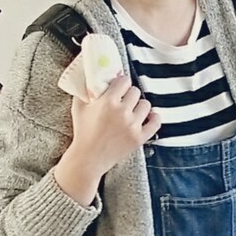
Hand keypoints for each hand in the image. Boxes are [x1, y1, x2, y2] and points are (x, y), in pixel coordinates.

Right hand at [57, 74, 160, 203]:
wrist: (89, 158)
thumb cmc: (83, 132)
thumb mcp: (79, 107)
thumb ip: (86, 90)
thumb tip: (91, 77)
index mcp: (108, 101)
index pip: (125, 81)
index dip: (122, 82)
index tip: (121, 86)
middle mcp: (122, 112)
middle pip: (136, 92)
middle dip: (130, 94)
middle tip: (125, 100)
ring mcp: (133, 125)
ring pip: (146, 105)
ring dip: (140, 106)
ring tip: (133, 110)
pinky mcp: (140, 138)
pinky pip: (156, 122)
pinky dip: (154, 118)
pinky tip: (149, 117)